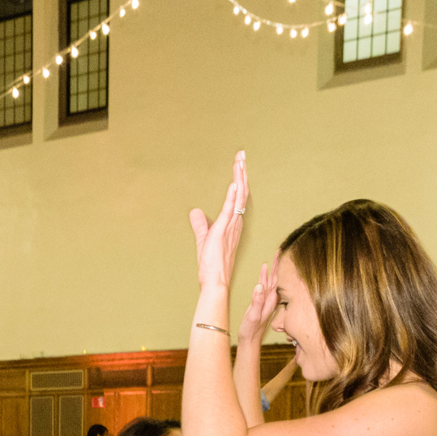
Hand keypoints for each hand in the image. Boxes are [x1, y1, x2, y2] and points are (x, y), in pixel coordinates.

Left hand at [188, 150, 248, 290]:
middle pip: (241, 192)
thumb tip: (195, 211)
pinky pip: (230, 210)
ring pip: (238, 197)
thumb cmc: (211, 264)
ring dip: (239, 178)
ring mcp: (231, 226)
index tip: (239, 164)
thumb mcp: (203, 239)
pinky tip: (234, 183)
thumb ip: (200, 224)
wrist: (215, 281)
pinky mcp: (222, 231)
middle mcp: (235, 223)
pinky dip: (232, 196)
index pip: (237, 197)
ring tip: (239, 161)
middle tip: (241, 155)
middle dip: (241, 172)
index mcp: (233, 223)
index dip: (239, 179)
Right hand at [235, 260, 276, 345]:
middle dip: (280, 263)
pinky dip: (266, 275)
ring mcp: (268, 299)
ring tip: (276, 255)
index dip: (280, 265)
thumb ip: (257, 301)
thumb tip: (259, 285)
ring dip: (274, 268)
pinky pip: (266, 284)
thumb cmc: (251, 330)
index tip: (283, 252)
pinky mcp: (263, 301)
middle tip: (282, 249)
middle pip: (278, 277)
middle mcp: (272, 298)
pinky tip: (265, 269)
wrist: (250, 340)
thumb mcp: (253, 315)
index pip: (278, 278)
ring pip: (273, 279)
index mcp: (272, 299)